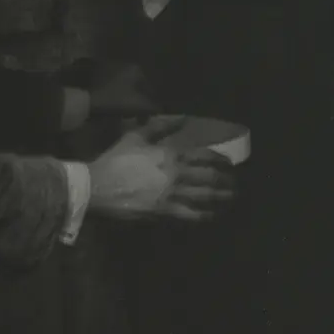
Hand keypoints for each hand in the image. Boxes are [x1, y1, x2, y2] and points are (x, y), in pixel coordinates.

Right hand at [86, 115, 235, 222]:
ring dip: (221, 198)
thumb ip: (160, 127)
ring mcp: (173, 195)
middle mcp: (177, 174)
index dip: (221, 160)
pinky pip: (191, 215)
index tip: (230, 164)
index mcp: (171, 154)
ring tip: (231, 199)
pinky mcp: (165, 212)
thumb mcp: (136, 136)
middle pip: (210, 177)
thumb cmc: (116, 160)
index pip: (205, 155)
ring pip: (205, 197)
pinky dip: (205, 216)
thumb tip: (181, 117)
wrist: (97, 187)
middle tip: (236, 184)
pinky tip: (212, 216)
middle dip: (227, 181)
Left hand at [89, 63, 159, 116]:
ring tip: (122, 112)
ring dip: (124, 98)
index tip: (146, 116)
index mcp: (135, 68)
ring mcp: (107, 68)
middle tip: (135, 115)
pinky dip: (113, 96)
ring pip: (123, 87)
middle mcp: (123, 64)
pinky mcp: (95, 75)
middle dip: (137, 100)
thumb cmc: (116, 100)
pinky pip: (110, 88)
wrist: (85, 99)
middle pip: (135, 86)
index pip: (148, 87)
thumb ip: (152, 107)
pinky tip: (110, 106)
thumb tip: (158, 110)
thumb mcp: (139, 106)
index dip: (149, 104)